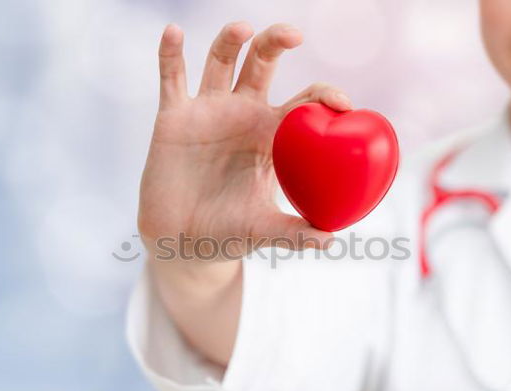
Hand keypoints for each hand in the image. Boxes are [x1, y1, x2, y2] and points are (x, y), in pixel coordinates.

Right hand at [138, 22, 352, 260]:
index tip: (340, 102)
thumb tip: (329, 240)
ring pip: (221, 60)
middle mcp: (243, 114)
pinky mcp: (173, 117)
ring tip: (243, 29)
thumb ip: (294, 234)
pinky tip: (173, 32)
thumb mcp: (263, 231)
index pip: (303, 102)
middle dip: (277, 42)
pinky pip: (171, 78)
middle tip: (294, 35)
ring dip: (230, 39)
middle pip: (262, 63)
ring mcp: (208, 111)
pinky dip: (170, 53)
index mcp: (272, 135)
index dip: (323, 94)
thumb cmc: (229, 233)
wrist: (182, 242)